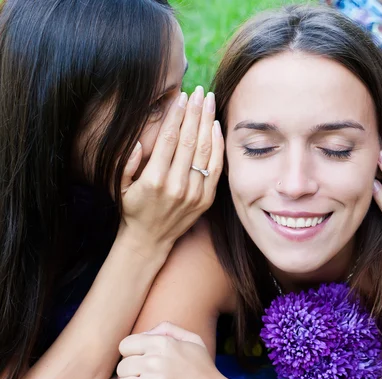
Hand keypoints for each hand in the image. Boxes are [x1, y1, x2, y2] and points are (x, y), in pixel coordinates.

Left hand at [113, 322, 228, 378]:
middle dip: (132, 374)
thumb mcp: (193, 341)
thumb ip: (169, 329)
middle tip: (146, 378)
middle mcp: (157, 362)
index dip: (132, 353)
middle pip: (122, 367)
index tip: (142, 361)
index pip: (125, 345)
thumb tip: (145, 333)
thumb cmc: (202, 369)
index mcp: (164, 344)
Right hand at [120, 88, 223, 251]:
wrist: (149, 240)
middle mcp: (175, 185)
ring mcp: (193, 193)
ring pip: (205, 151)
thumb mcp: (118, 186)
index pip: (168, 139)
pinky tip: (216, 127)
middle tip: (199, 91)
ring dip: (208, 123)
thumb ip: (125, 163)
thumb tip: (139, 142)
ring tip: (209, 101)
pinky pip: (216, 167)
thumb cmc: (131, 208)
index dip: (176, 115)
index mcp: (152, 180)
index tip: (181, 96)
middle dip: (195, 112)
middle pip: (189, 140)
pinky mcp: (206, 199)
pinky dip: (218, 146)